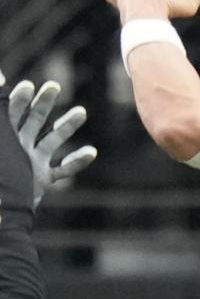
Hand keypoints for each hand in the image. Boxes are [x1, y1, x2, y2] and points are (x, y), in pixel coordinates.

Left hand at [9, 80, 97, 208]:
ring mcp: (32, 163)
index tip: (29, 86)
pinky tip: (91, 151)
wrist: (0, 213)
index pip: (11, 112)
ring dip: (67, 126)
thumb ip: (0, 111)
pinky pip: (62, 169)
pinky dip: (77, 161)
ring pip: (53, 140)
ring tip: (81, 112)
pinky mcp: (42, 180)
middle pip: (33, 120)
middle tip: (53, 86)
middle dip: (44, 103)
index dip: (20, 99)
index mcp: (4, 139)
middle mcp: (18, 147)